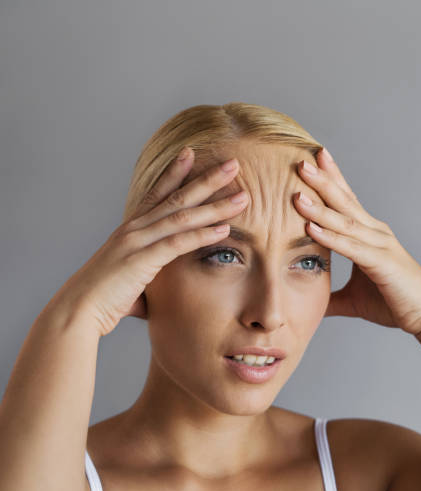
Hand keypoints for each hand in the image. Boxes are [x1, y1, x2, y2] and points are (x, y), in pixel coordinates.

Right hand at [48, 149, 247, 336]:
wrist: (78, 309)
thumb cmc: (102, 297)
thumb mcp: (128, 278)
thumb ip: (146, 275)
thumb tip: (155, 289)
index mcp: (130, 229)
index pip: (156, 192)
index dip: (175, 171)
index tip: (192, 153)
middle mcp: (134, 228)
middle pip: (177, 196)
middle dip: (207, 179)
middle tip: (233, 164)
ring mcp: (138, 241)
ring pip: (183, 216)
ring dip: (216, 205)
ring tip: (243, 196)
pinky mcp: (143, 259)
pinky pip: (179, 242)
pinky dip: (203, 234)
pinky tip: (225, 229)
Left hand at [292, 148, 420, 335]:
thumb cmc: (394, 302)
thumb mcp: (353, 299)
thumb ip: (331, 297)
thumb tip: (309, 302)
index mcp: (369, 235)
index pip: (347, 201)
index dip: (331, 180)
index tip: (312, 160)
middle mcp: (375, 233)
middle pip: (345, 201)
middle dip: (322, 181)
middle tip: (300, 162)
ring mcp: (380, 245)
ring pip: (345, 221)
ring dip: (320, 206)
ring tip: (297, 192)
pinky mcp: (381, 263)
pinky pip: (351, 247)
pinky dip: (330, 236)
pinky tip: (311, 227)